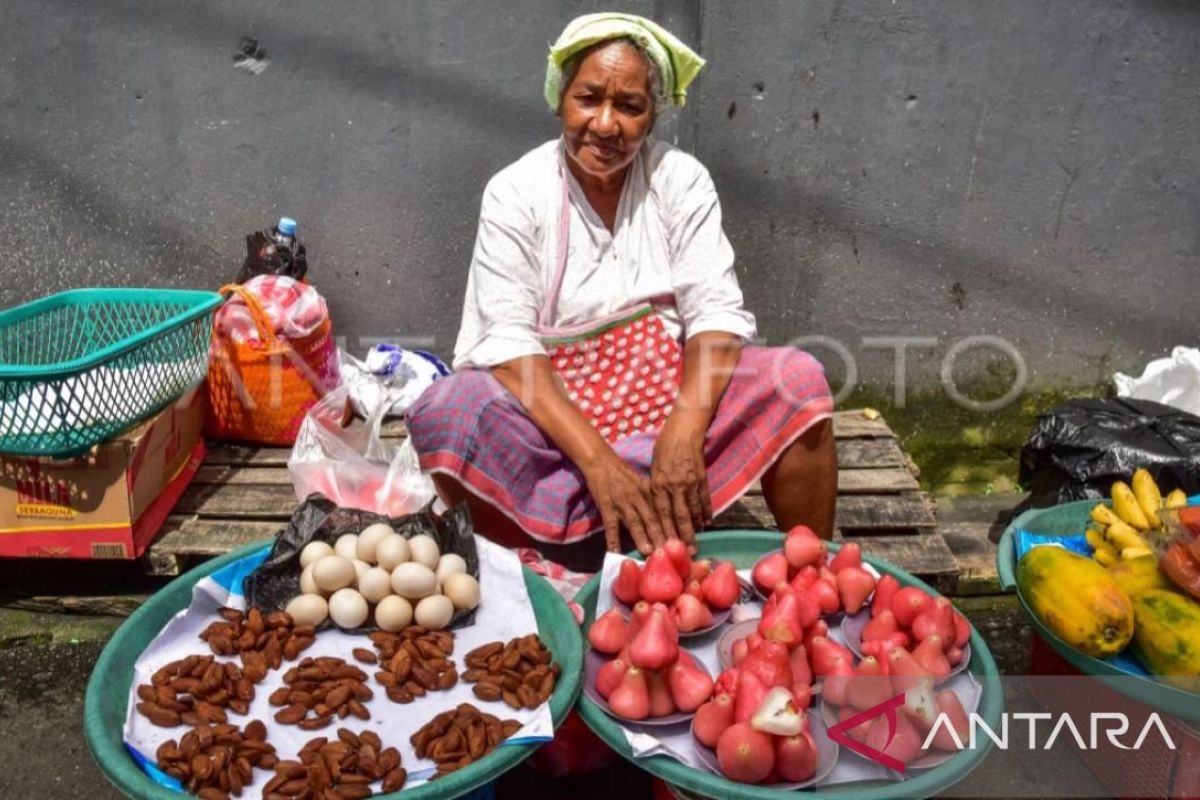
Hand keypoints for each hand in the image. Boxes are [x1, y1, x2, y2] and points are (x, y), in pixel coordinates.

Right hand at [582, 453, 664, 554]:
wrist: (601, 461)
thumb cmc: (622, 473)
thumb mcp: (641, 481)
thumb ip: (652, 497)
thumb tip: (667, 514)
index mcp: (648, 492)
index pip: (663, 511)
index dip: (672, 526)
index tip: (681, 540)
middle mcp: (637, 497)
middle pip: (651, 519)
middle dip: (661, 536)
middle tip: (670, 551)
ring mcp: (622, 503)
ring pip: (634, 522)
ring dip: (641, 537)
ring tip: (649, 552)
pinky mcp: (606, 506)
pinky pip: (610, 526)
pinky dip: (613, 540)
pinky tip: (615, 552)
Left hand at [650, 409, 712, 547]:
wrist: (685, 429)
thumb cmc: (665, 445)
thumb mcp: (654, 466)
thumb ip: (656, 486)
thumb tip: (656, 503)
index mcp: (659, 483)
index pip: (661, 513)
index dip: (664, 531)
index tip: (665, 546)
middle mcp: (674, 486)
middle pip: (679, 517)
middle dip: (683, 536)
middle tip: (686, 552)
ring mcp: (690, 483)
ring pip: (693, 511)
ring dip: (695, 528)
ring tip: (696, 543)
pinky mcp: (702, 478)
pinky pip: (704, 500)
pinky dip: (706, 512)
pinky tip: (706, 522)